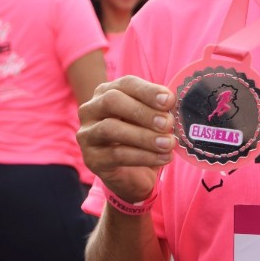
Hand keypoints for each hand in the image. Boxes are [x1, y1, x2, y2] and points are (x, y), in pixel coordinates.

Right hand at [77, 75, 174, 202]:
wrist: (132, 176)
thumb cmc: (142, 140)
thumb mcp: (151, 121)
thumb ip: (159, 110)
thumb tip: (171, 103)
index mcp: (107, 93)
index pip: (126, 84)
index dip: (148, 91)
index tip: (169, 101)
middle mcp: (91, 110)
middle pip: (112, 101)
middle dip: (143, 112)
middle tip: (168, 123)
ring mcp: (87, 135)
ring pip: (111, 128)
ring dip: (144, 136)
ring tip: (168, 143)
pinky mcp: (92, 159)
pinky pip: (116, 155)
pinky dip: (144, 156)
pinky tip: (164, 158)